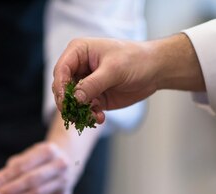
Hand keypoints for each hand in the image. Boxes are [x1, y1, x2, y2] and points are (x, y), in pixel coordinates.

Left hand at [0, 114, 99, 193]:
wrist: (68, 159)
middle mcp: (60, 165)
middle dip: (10, 190)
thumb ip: (12, 168)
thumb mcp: (29, 155)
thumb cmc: (41, 159)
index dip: (4, 177)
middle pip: (30, 180)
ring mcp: (64, 181)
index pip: (22, 166)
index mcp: (48, 150)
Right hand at [52, 34, 204, 122]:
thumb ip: (92, 84)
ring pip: (72, 102)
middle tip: (76, 115)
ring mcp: (86, 84)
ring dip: (79, 112)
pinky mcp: (94, 98)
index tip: (66, 102)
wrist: (154, 70)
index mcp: (79, 52)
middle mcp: (79, 68)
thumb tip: (75, 98)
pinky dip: (90, 116)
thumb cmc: (135, 60)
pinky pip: (85, 110)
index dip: (60, 86)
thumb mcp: (114, 70)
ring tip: (93, 117)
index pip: (61, 70)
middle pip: (62, 88)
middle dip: (68, 103)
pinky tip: (100, 119)